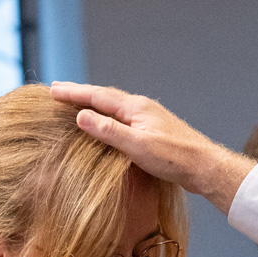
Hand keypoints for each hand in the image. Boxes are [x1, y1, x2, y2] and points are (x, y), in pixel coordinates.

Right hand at [49, 82, 254, 212]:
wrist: (204, 166)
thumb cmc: (174, 158)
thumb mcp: (137, 146)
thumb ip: (108, 130)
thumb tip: (81, 116)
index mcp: (135, 107)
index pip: (97, 96)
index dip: (74, 93)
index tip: (52, 90)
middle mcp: (141, 106)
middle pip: (104, 95)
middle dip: (80, 93)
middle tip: (58, 90)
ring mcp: (148, 116)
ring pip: (114, 104)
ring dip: (93, 102)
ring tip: (77, 101)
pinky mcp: (153, 128)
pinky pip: (122, 115)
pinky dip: (107, 113)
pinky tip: (107, 121)